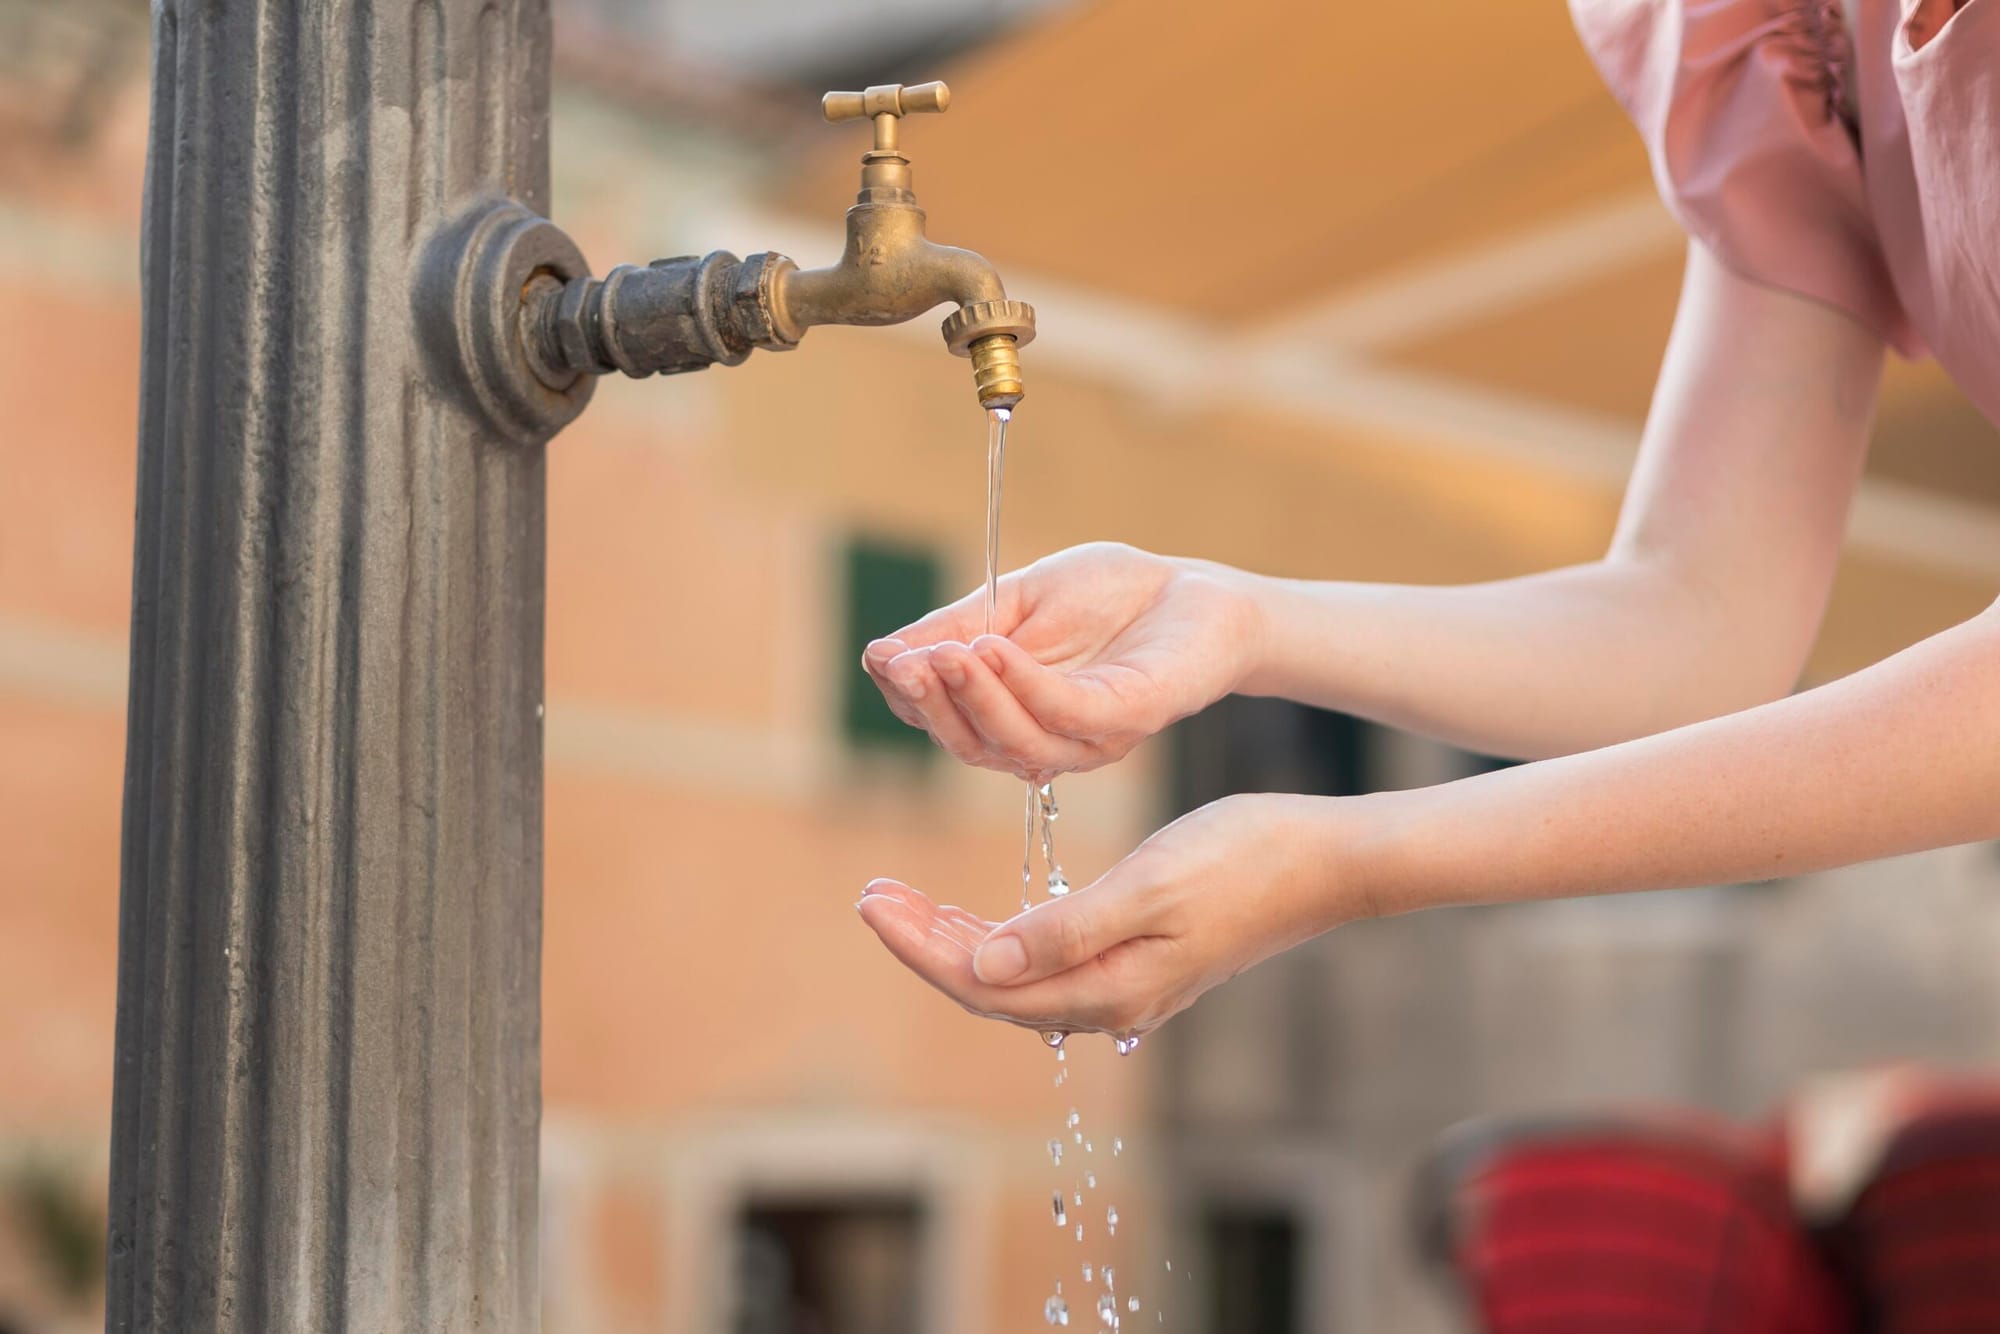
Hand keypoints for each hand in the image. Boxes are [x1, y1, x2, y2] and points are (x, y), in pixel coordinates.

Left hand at [853, 794, 1359, 1039]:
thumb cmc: (1245, 859)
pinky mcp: (1140, 960)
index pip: (984, 982)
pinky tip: (980, 916)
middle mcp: (1111, 999)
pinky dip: (1002, 937)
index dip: (921, 946)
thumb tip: (983, 964)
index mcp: (1107, 987)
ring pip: (1016, 975)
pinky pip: (1048, 962)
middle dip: (926, 942)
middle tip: (872, 895)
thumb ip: (1066, 930)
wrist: (1325, 860)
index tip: (872, 902)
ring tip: (905, 902)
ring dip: (957, 940)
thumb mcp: (1149, 885)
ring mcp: (1127, 984)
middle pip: (991, 986)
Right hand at [861, 542, 1261, 779]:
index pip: (945, 720)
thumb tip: (880, 654)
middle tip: (901, 663)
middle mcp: (1046, 740)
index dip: (908, 694)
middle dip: (931, 705)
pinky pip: (1066, 715)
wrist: (1196, 588)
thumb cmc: (1110, 595)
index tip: (881, 656)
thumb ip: (957, 628)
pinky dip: (1023, 685)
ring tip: (943, 653)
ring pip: (1014, 742)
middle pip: (971, 745)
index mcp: (1012, 715)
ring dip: (971, 698)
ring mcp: (1088, 738)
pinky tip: (993, 649)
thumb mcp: (1016, 601)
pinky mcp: (1128, 718)